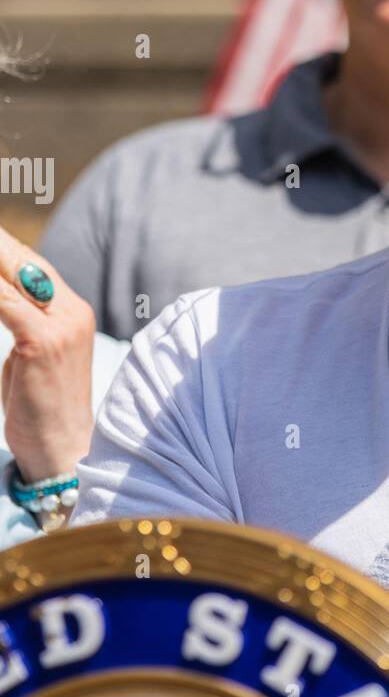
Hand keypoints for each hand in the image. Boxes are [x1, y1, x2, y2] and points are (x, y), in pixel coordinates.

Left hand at [0, 226, 94, 482]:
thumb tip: (1, 294)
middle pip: (21, 261)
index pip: (31, 263)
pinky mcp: (43, 343)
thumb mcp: (33, 354)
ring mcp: (61, 325)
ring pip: (10, 275)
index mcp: (73, 311)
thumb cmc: (42, 406)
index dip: (2, 247)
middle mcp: (72, 311)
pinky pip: (4, 300)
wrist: (64, 449)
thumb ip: (20, 319)